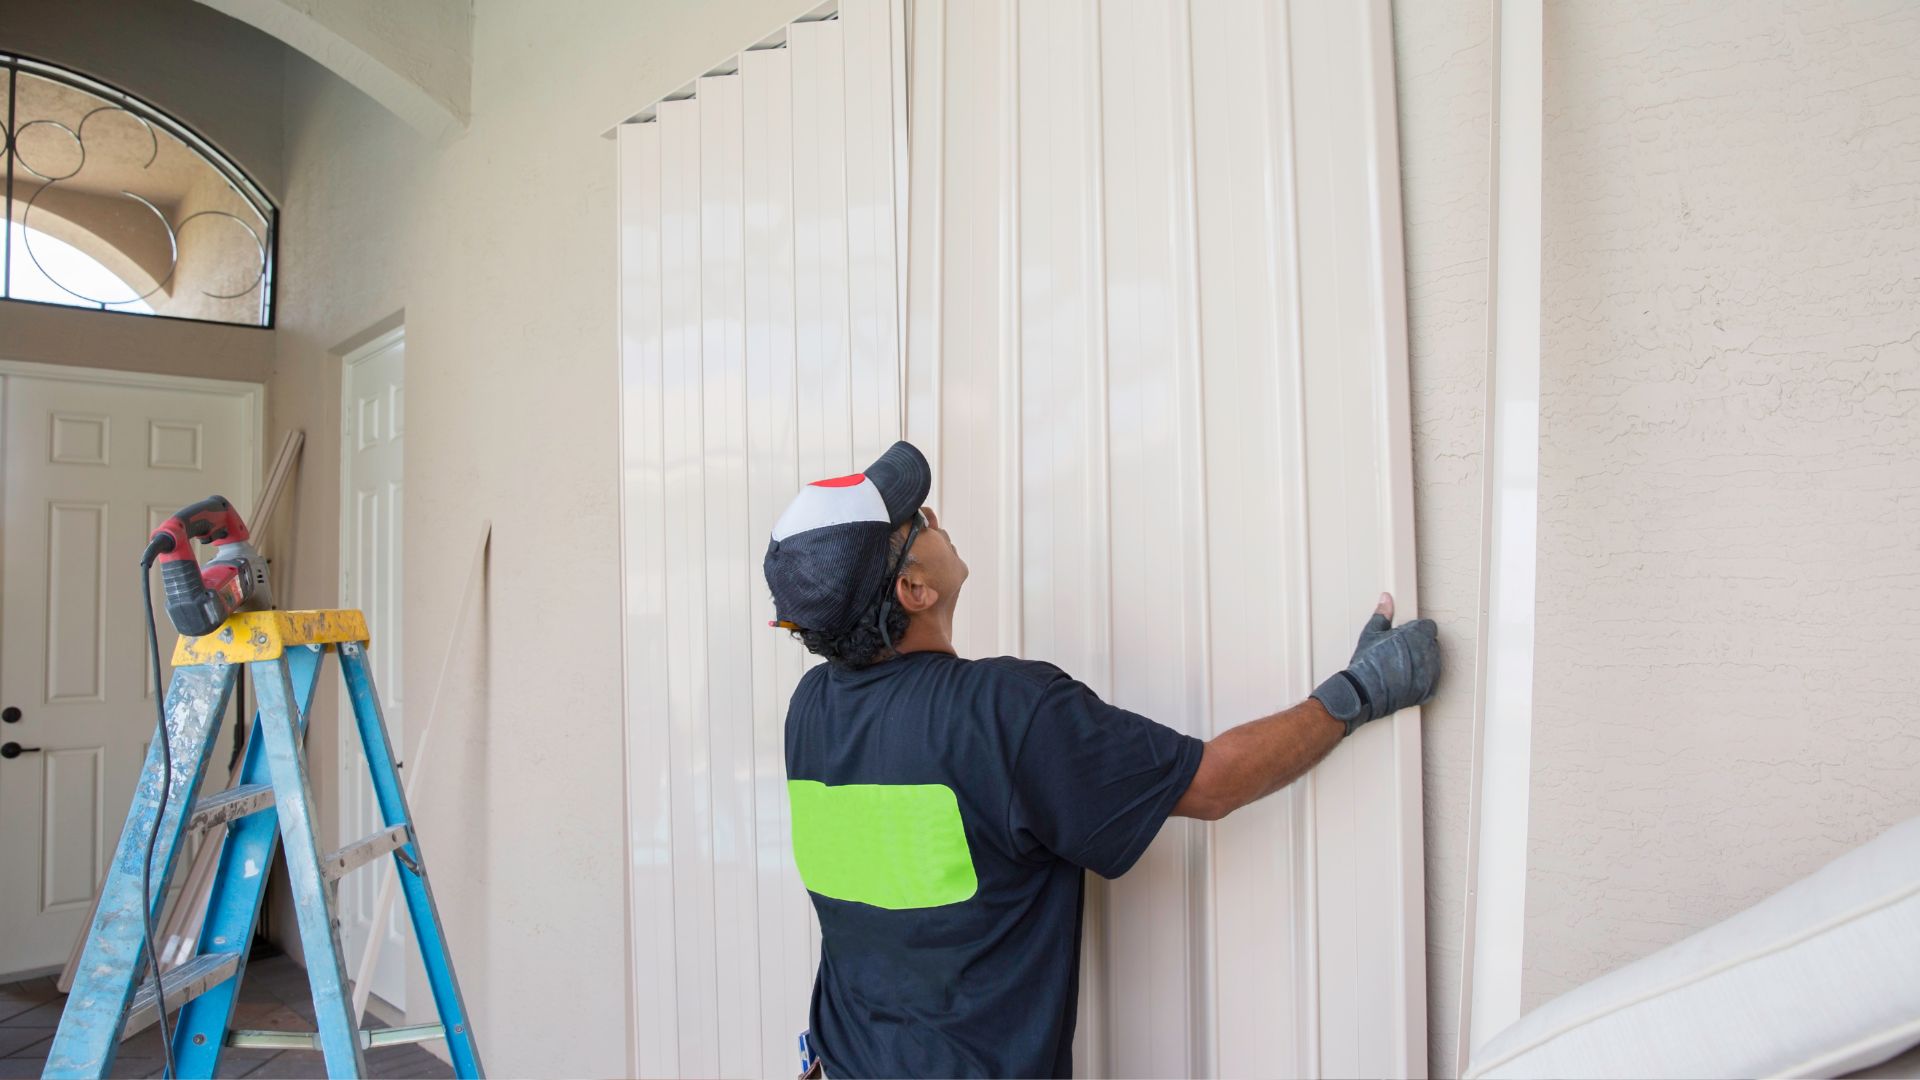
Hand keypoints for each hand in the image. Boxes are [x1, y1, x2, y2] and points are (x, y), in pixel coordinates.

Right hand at [1310, 593, 1440, 735]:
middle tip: (1400, 652)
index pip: (1428, 626)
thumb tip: (1386, 599)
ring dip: (1421, 662)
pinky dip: (1421, 680)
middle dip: (1419, 645)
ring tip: (1400, 667)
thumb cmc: (1368, 663)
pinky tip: (1404, 680)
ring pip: (1432, 662)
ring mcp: (1431, 672)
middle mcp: (1428, 652)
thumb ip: (1383, 615)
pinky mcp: (1430, 689)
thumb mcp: (1371, 634)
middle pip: (1431, 643)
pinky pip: (1430, 680)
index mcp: (1417, 634)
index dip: (1416, 631)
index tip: (1406, 636)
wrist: (1365, 693)